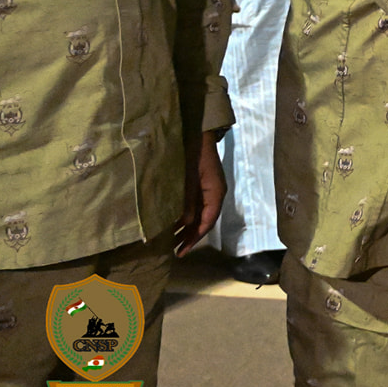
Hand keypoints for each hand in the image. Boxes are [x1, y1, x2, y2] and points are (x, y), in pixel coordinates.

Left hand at [175, 134, 224, 255]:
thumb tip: (187, 224)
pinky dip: (184, 218)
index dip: (195, 237)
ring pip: (199, 215)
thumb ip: (189, 201)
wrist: (196, 134)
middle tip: (176, 252)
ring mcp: (207, 190)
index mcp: (216, 192)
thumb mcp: (189, 178)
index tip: (182, 251)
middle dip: (190, 237)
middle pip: (204, 221)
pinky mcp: (199, 186)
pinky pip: (194, 207)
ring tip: (171, 242)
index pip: (208, 220)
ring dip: (187, 229)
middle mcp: (214, 194)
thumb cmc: (193, 155)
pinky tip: (173, 225)